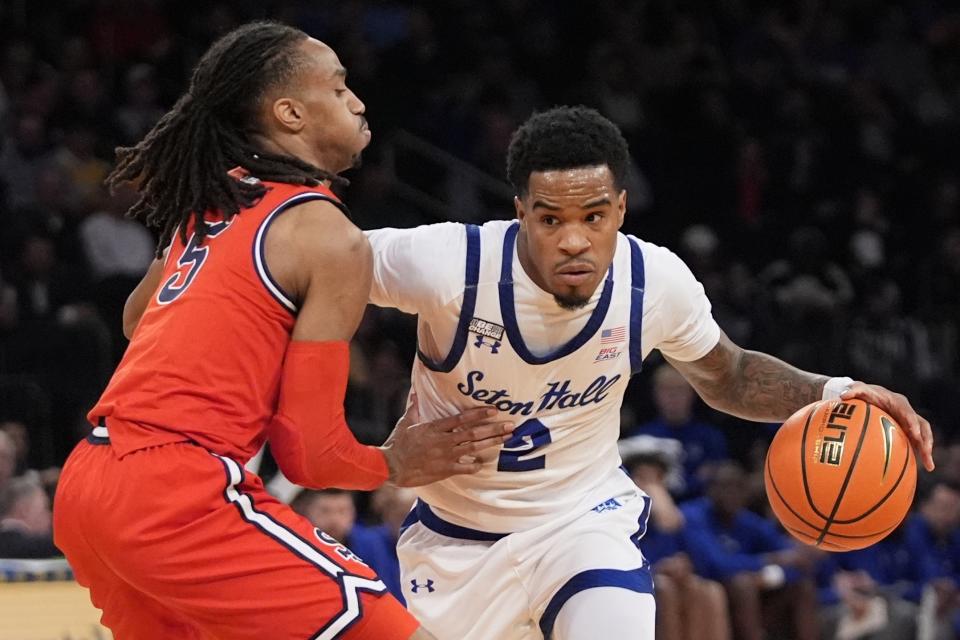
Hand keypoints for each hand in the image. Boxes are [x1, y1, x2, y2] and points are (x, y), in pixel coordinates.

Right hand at [381, 392, 514, 486]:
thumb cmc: (397, 444)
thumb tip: (414, 392)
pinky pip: (465, 468)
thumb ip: (413, 408)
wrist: (391, 467)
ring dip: (491, 443)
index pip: (461, 419)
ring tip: (506, 439)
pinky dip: (476, 465)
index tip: (493, 410)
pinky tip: (485, 463)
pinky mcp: (445, 470)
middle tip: (510, 425)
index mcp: (434, 428)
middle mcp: (443, 441)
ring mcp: (445, 456)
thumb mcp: (405, 423)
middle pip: (473, 433)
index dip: (478, 414)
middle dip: (493, 429)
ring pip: (473, 449)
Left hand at [841, 382, 934, 470]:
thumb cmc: (862, 393)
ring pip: (922, 436)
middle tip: (926, 453)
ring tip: (929, 466)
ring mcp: (908, 422)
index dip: (912, 423)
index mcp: (898, 403)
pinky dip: (918, 454)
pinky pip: (915, 442)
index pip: (909, 413)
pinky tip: (919, 468)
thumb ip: (852, 390)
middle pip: (922, 426)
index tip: (914, 433)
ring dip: (926, 450)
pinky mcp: (906, 431)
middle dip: (926, 440)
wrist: (867, 396)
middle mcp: (907, 412)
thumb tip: (842, 395)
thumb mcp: (857, 390)